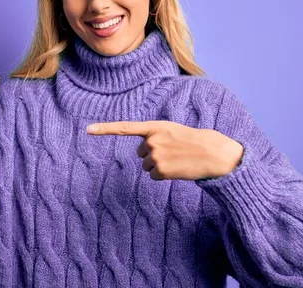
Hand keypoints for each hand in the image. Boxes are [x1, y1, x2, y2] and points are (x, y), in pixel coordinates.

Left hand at [87, 121, 242, 180]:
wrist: (214, 153)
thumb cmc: (195, 141)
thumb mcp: (173, 131)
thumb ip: (157, 136)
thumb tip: (145, 154)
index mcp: (155, 126)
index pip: (125, 127)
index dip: (105, 129)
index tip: (88, 129)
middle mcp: (152, 140)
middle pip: (141, 153)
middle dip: (154, 155)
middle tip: (173, 152)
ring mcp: (155, 156)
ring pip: (147, 166)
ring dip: (159, 166)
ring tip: (177, 160)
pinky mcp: (160, 171)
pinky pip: (154, 176)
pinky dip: (165, 175)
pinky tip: (178, 169)